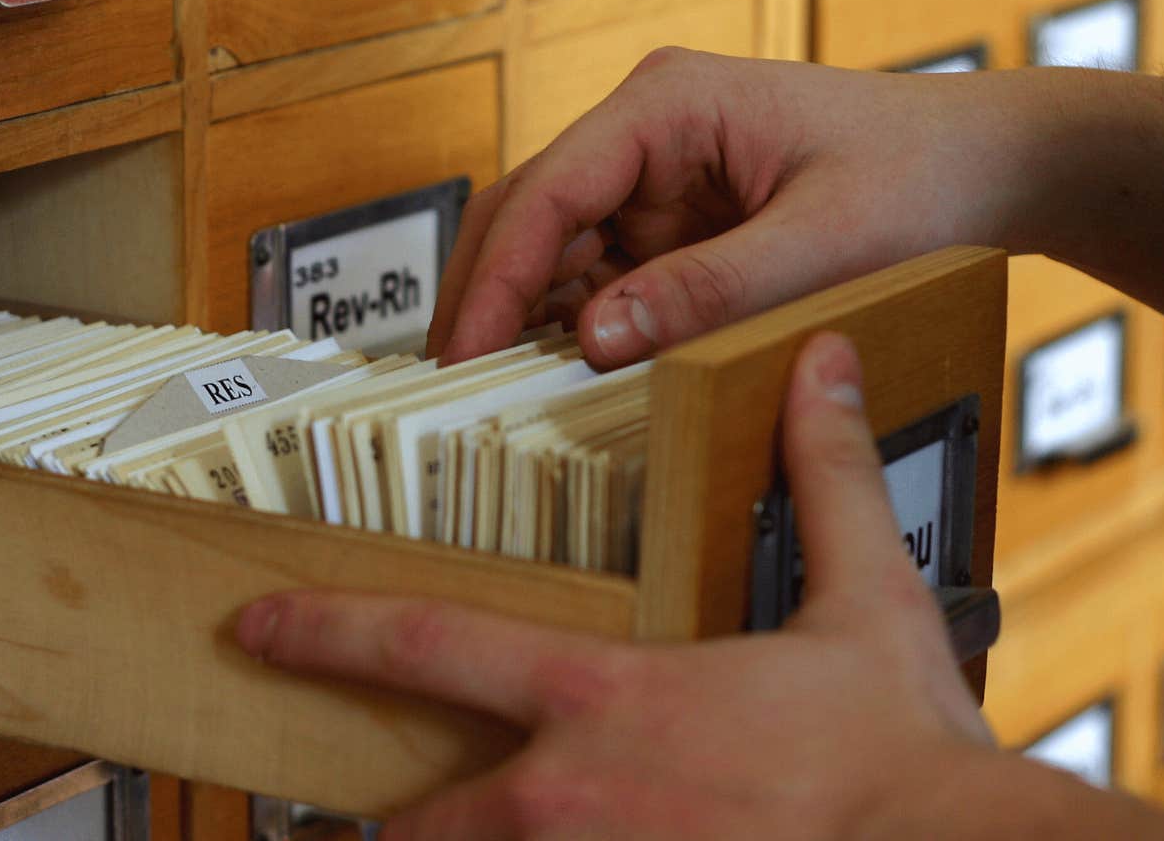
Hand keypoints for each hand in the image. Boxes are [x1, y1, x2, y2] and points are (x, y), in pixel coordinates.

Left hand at [235, 333, 995, 839]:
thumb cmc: (908, 763)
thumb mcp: (868, 601)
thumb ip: (826, 479)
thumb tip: (817, 368)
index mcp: (607, 699)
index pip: (425, 644)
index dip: (324, 630)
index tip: (255, 625)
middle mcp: (570, 799)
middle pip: (416, 813)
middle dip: (379, 817)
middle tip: (347, 814)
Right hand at [426, 50, 1028, 366]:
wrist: (991, 167)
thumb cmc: (924, 175)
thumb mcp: (825, 242)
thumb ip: (710, 290)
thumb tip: (594, 339)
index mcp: (667, 103)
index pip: (547, 191)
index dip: (494, 278)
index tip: (462, 355)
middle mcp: (644, 133)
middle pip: (527, 218)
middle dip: (488, 300)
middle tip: (452, 392)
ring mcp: (655, 181)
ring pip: (554, 255)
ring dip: (530, 322)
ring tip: (499, 401)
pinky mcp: (675, 226)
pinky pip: (603, 280)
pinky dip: (581, 331)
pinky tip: (566, 384)